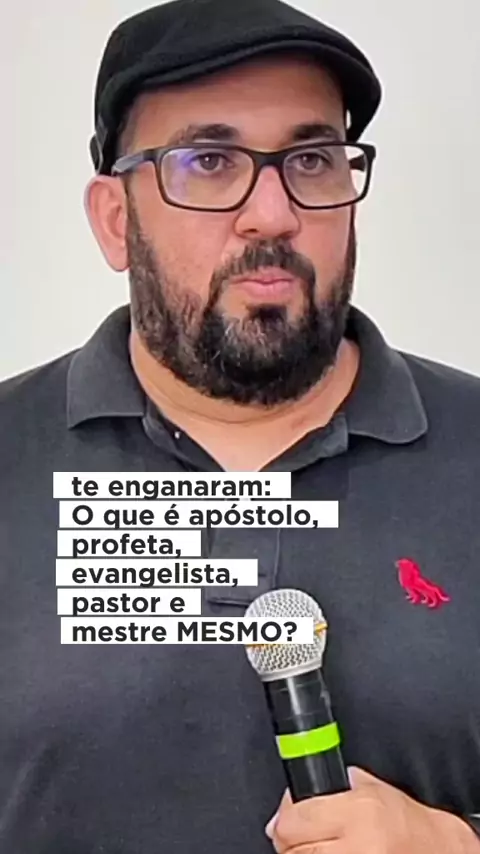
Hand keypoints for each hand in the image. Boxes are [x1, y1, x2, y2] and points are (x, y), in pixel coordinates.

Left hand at [265, 767, 479, 852]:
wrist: (438, 850)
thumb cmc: (408, 823)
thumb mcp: (373, 789)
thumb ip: (336, 787)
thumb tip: (297, 795)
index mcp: (358, 811)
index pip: (294, 819)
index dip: (284, 817)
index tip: (286, 816)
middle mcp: (357, 844)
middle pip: (293, 849)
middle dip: (289, 841)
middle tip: (297, 836)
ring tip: (315, 847)